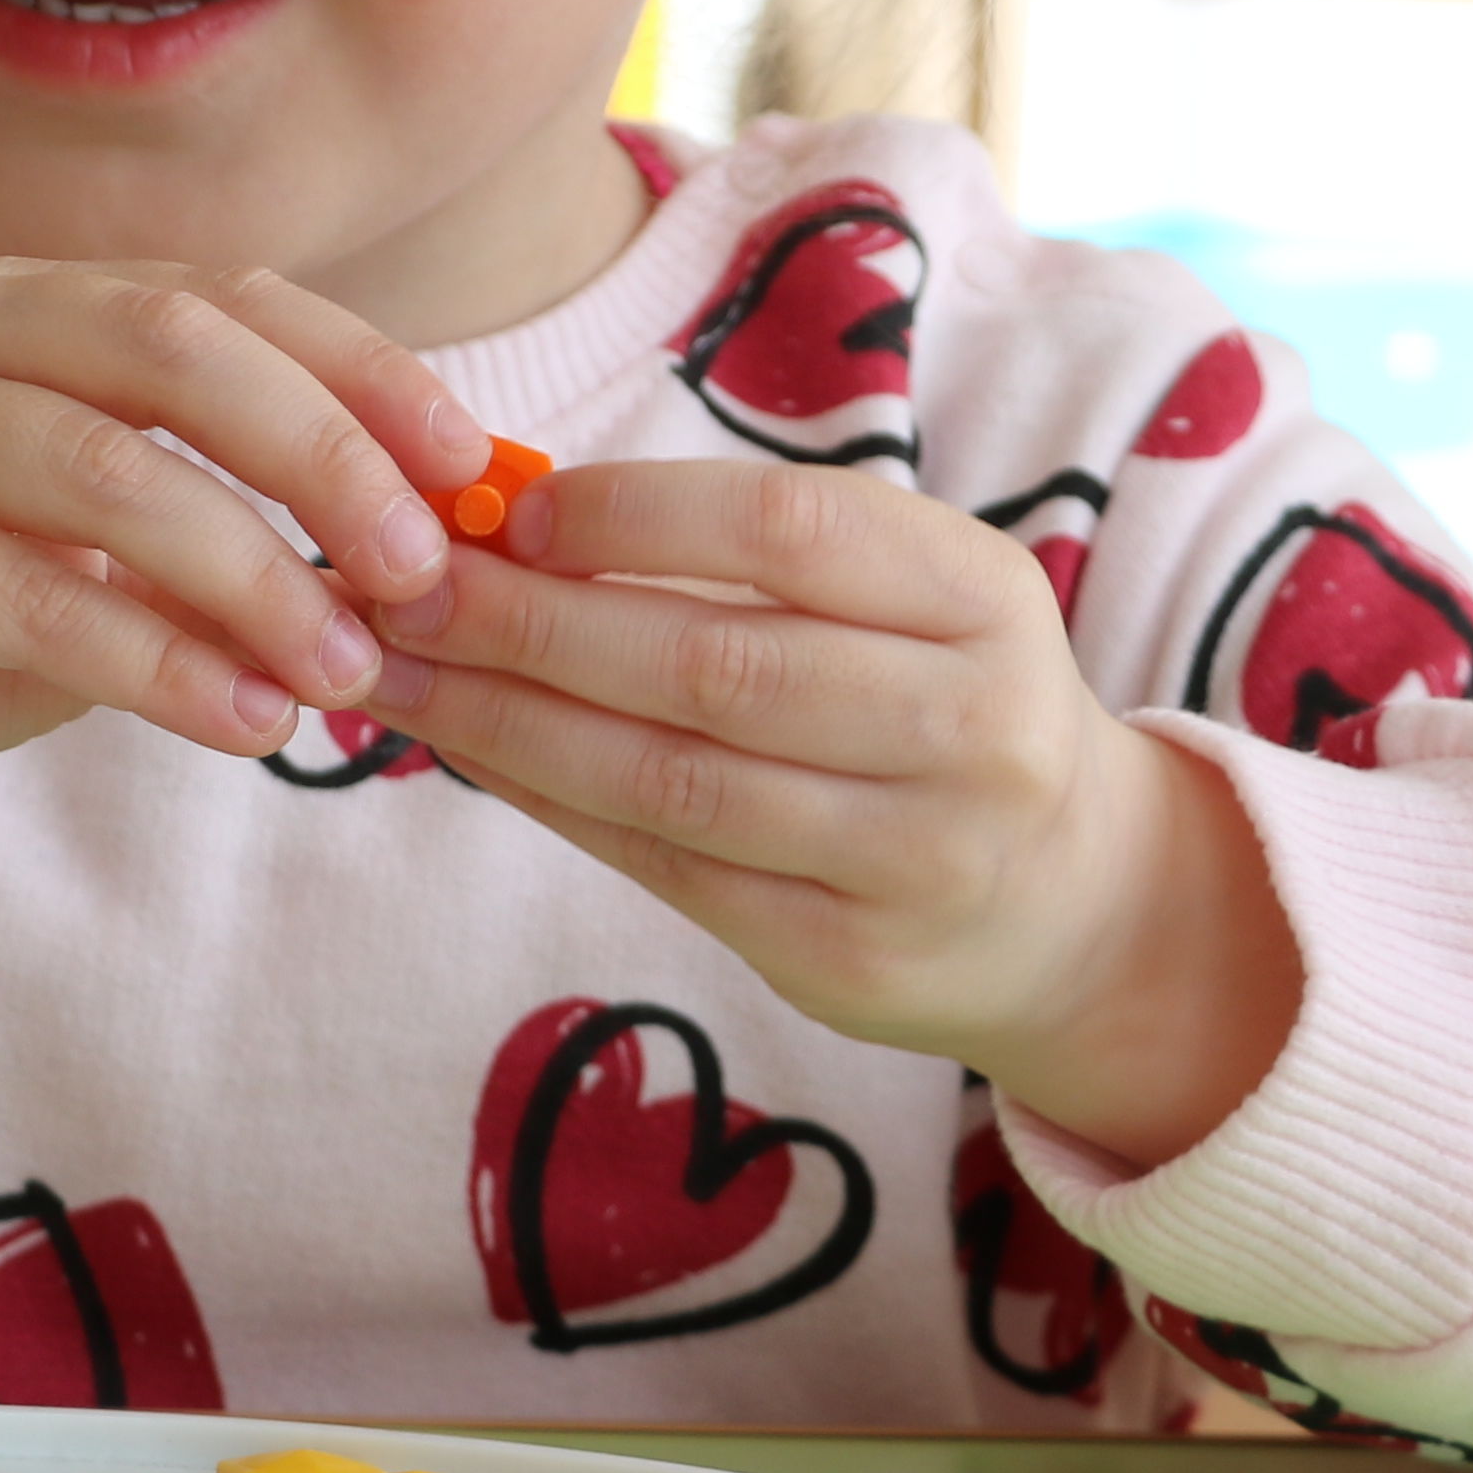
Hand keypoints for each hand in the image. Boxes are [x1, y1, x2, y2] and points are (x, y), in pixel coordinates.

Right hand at [0, 260, 487, 859]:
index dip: (363, 375)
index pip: (221, 299)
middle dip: (328, 457)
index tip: (478, 469)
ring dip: (257, 576)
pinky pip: (28, 590)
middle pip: (176, 351)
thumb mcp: (85, 565)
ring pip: (107, 472)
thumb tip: (417, 560)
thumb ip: (215, 538)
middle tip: (430, 570)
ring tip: (347, 674)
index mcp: (13, 301)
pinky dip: (158, 658)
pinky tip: (244, 721)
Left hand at [365, 463, 1300, 1165]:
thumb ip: (752, 554)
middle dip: (531, 622)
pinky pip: (666, 869)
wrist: (1077, 903)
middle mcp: (968, 727)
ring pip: (672, 779)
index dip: (634, 516)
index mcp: (982, 596)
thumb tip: (513, 515)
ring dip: (508, 721)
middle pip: (713, 663)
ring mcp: (915, 858)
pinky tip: (472, 751)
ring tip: (395, 671)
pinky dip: (552, 802)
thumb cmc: (946, 698)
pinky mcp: (848, 961)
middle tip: (397, 588)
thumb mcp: (913, 594)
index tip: (509, 511)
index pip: (788, 530)